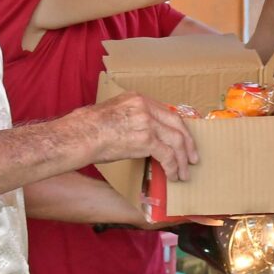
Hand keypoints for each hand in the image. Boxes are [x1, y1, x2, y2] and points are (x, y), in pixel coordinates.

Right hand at [82, 93, 197, 180]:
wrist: (80, 135)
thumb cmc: (88, 128)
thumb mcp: (113, 113)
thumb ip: (131, 118)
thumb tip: (140, 135)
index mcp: (138, 98)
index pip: (166, 112)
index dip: (178, 128)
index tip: (183, 140)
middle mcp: (145, 107)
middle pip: (177, 124)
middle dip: (188, 143)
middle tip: (192, 158)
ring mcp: (147, 122)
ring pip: (176, 141)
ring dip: (182, 160)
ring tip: (184, 173)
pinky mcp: (146, 139)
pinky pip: (167, 155)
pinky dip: (173, 167)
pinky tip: (173, 175)